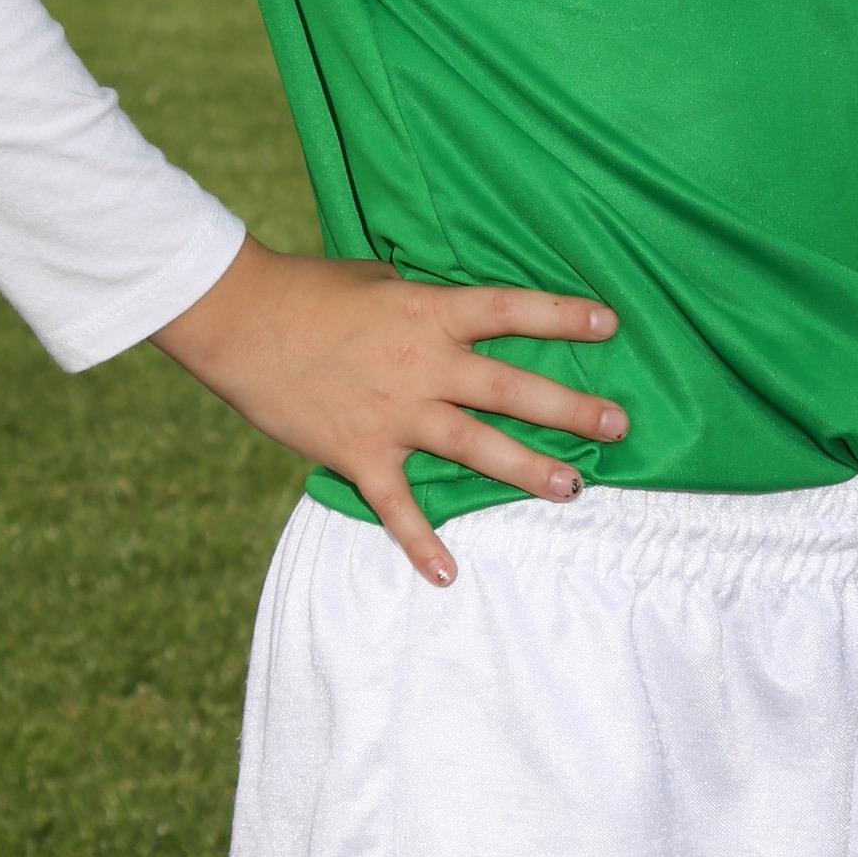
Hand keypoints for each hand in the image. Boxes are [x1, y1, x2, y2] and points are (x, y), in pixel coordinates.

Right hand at [150, 238, 625, 585]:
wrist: (240, 321)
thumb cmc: (308, 292)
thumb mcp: (378, 281)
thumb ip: (424, 304)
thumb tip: (458, 315)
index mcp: (429, 312)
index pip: (510, 310)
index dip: (562, 317)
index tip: (609, 326)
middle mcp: (423, 365)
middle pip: (510, 388)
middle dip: (568, 409)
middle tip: (617, 425)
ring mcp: (394, 414)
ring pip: (474, 445)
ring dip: (526, 469)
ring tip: (572, 488)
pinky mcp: (360, 454)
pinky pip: (397, 507)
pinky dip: (420, 544)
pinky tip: (447, 575)